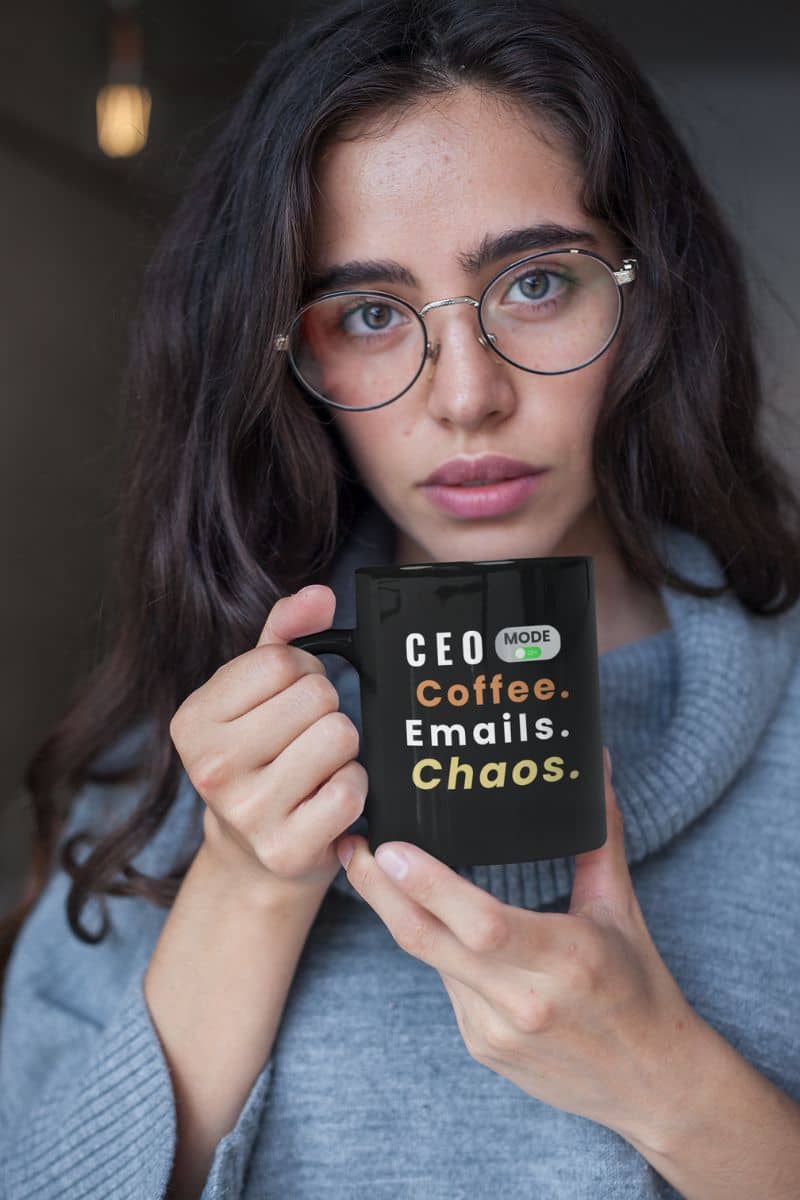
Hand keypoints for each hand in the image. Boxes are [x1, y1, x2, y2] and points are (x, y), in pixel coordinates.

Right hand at [170, 583, 367, 898]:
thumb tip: (321, 595)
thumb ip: (284, 634)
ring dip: (342, 750)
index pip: (283, 661)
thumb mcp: (254, 693)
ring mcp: (248, 812)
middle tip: (305, 739)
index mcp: (192, 720)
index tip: (290, 701)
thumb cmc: (259, 758)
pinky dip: (353, 788)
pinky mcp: (287, 849)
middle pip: (317, 696)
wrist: (253, 858)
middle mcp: (211, 767)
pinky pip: (352, 788)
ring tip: (316, 768)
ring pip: (340, 736)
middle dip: (325, 710)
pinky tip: (326, 800)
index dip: (304, 672)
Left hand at [335, 748, 702, 1143]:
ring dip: (399, 913)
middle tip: (351, 846)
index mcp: (567, 958)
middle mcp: (525, 1000)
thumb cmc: (640, 988)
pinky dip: (435, 946)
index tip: (389, 848)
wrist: (652, 1087)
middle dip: (380, 892)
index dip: (430, 887)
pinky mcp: (481, 1047)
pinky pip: (445, 984)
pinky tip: (427, 917)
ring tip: (371, 866)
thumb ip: (599, 837)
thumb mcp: (621, 910)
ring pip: (430, 960)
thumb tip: (598, 763)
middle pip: (430, 942)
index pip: (483, 923)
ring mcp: (496, 1030)